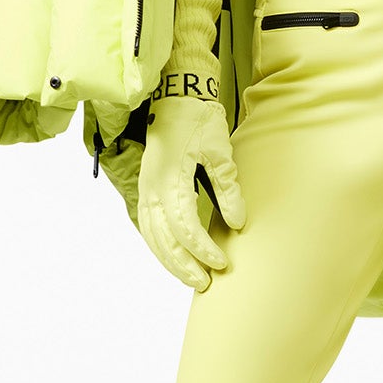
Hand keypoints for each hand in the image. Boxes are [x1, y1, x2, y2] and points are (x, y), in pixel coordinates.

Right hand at [137, 94, 246, 289]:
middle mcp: (152, 187)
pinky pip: (148, 226)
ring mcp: (145, 188)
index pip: (184, 225)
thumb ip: (228, 188)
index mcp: (170, 178)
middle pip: (164, 238)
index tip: (222, 263)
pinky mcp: (146, 189)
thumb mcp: (221, 151)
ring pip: (153, 236)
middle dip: (184, 264)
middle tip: (205, 284)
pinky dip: (159, 246)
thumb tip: (237, 223)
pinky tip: (172, 259)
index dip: (202, 248)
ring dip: (170, 261)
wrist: (176, 98)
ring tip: (191, 278)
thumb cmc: (200, 122)